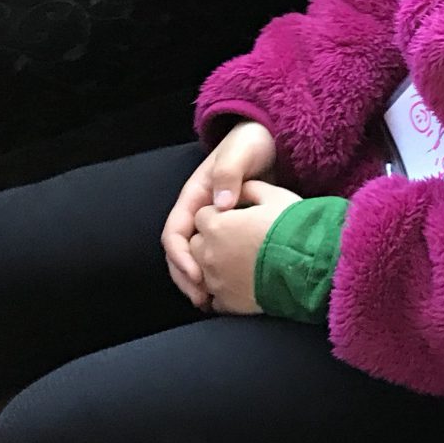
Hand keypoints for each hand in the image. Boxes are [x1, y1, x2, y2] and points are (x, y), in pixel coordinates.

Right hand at [162, 121, 278, 307]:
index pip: (174, 232)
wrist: (269, 139)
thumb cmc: (251, 143)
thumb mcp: (239, 153)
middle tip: (202, 300)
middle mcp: (199, 213)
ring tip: (212, 303)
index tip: (196, 276)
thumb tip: (221, 205)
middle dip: (186, 278)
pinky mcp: (232, 231)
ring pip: (197, 258)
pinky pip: (218, 257)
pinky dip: (220, 275)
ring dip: (200, 282)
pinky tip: (231, 292)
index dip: (181, 256)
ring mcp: (215, 223)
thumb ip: (229, 174)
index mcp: (194, 196)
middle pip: (181, 252)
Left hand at [190, 181, 301, 314]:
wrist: (310, 267)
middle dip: (210, 241)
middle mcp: (209, 253)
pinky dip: (222, 291)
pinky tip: (240, 285)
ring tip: (239, 264)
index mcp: (217, 225)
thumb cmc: (294, 229)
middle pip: (196, 244)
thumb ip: (250, 189)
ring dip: (214, 266)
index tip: (237, 219)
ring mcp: (216, 280)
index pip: (202, 216)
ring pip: (201, 271)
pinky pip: (214, 296)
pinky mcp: (227, 302)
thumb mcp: (276, 197)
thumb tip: (240, 190)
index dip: (219, 215)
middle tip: (236, 241)